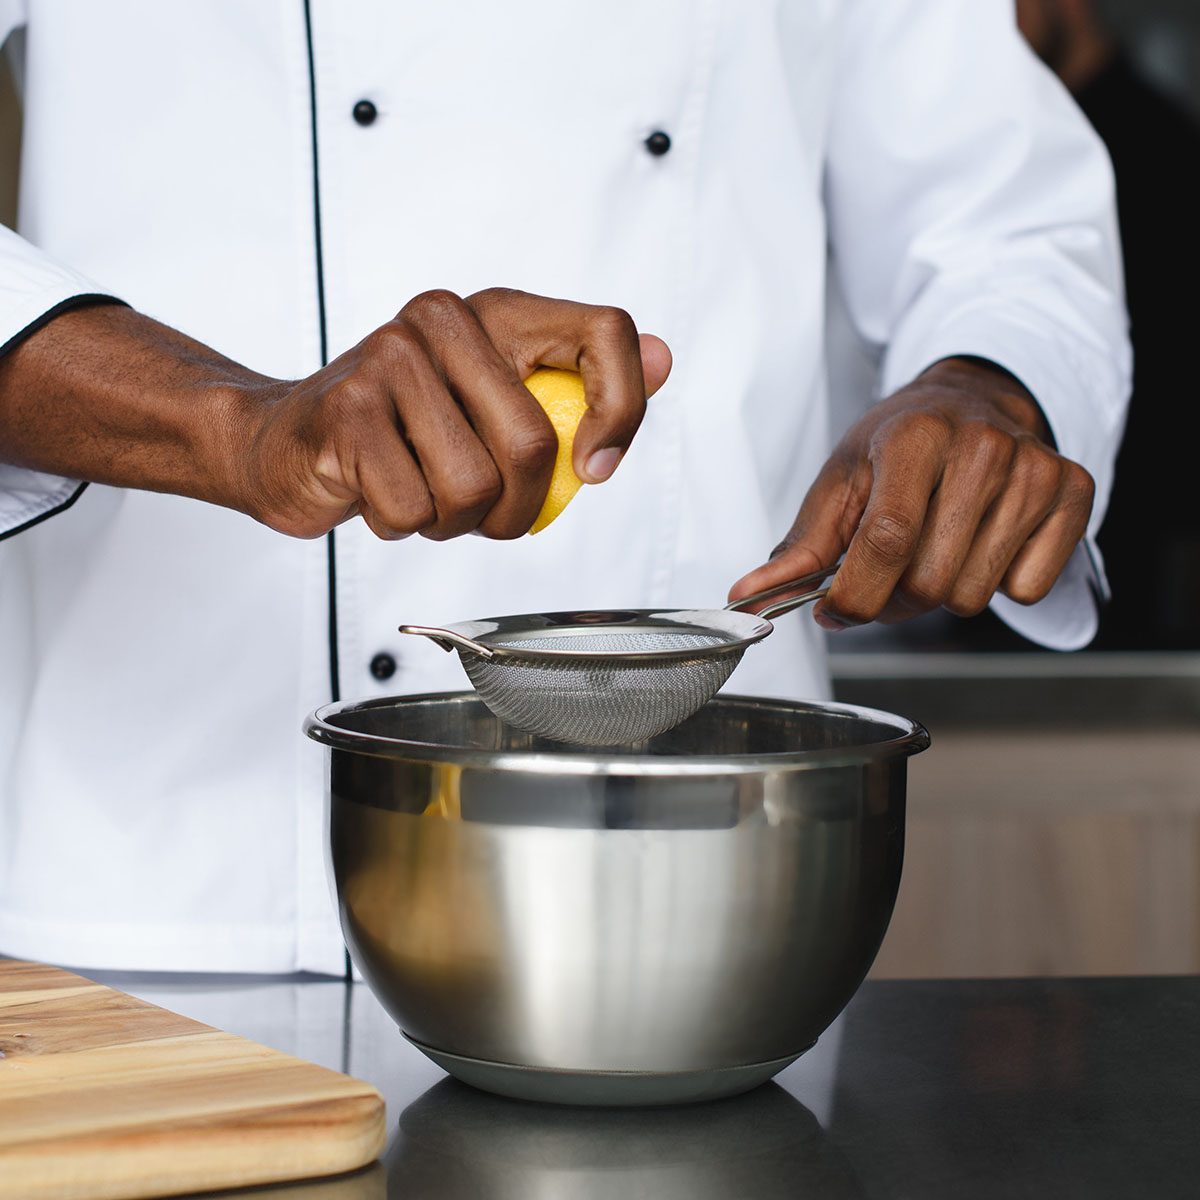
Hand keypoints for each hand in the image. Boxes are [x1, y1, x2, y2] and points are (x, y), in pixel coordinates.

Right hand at [232, 288, 670, 539]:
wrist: (288, 442)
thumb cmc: (405, 433)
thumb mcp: (499, 405)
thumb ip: (581, 388)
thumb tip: (664, 357)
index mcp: (498, 314)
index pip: (605, 332)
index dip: (622, 410)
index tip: (595, 469)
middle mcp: (444, 320)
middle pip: (535, 442)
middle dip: (518, 509)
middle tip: (484, 511)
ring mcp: (390, 358)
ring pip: (474, 486)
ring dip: (456, 521)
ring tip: (426, 494)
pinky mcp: (348, 410)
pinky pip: (414, 509)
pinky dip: (405, 526)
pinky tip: (381, 493)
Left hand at [729, 358, 1094, 628]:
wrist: (970, 401)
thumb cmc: (898, 446)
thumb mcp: (841, 482)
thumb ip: (799, 550)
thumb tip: (748, 599)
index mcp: (915, 438)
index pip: (887, 542)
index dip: (855, 595)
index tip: (835, 610)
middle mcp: (983, 447)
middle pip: (929, 581)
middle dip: (894, 598)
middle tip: (888, 571)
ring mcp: (1036, 468)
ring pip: (976, 595)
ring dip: (944, 591)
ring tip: (937, 548)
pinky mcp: (1074, 491)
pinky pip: (1028, 590)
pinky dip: (999, 584)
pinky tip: (984, 543)